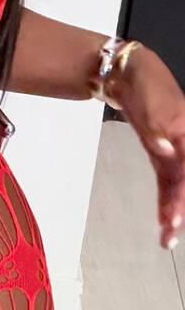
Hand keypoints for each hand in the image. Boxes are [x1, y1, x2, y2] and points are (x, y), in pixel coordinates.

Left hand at [105, 44, 184, 249]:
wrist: (129, 72)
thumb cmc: (145, 84)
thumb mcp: (150, 104)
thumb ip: (157, 131)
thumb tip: (166, 152)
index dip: (182, 198)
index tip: (175, 220)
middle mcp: (184, 146)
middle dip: (179, 210)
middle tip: (169, 236)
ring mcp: (174, 150)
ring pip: (178, 185)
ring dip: (173, 210)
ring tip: (167, 235)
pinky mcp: (162, 152)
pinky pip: (168, 179)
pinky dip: (167, 198)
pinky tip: (165, 218)